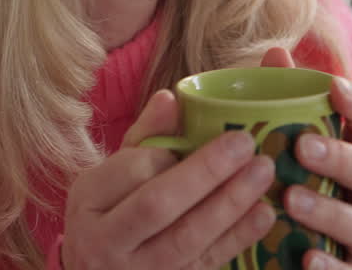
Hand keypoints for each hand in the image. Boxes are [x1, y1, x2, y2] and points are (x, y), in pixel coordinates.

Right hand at [61, 90, 277, 268]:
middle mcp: (105, 241)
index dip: (168, 154)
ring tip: (263, 172)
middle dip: (205, 172)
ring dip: (230, 203)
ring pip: (186, 238)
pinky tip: (264, 213)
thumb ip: (143, 137)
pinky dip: (238, 238)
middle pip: (158, 204)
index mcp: (88, 202)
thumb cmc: (108, 215)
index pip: (130, 171)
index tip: (196, 139)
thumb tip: (171, 98)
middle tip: (244, 142)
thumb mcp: (110, 175)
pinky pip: (206, 263)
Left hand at [260, 49, 351, 269]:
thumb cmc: (305, 198)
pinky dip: (333, 267)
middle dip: (341, 157)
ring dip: (331, 212)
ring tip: (292, 200)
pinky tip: (307, 258)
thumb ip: (288, 108)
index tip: (333, 85)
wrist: (308, 264)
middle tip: (302, 146)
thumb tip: (274, 51)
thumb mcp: (295, 156)